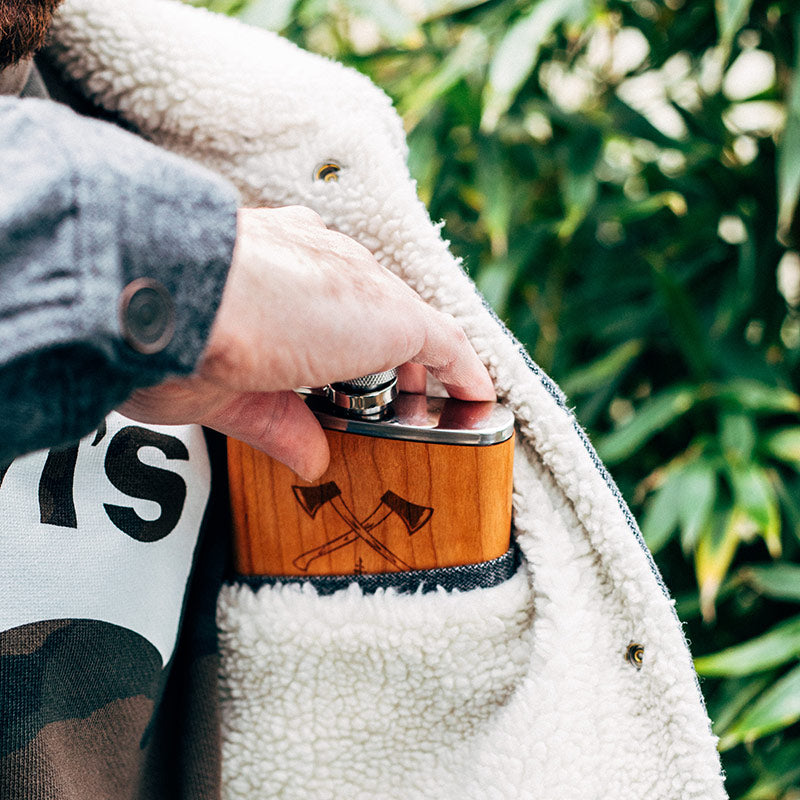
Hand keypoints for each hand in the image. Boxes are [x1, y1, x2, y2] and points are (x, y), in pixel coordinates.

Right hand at [119, 206, 494, 478]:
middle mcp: (320, 259)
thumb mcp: (230, 389)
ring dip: (416, 368)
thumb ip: (280, 422)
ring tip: (431, 404)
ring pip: (404, 325)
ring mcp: (360, 283)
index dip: (336, 326)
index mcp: (273, 261)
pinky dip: (463, 374)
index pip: (319, 290)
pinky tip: (476, 397)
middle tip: (387, 393)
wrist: (180, 298)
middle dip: (380, 350)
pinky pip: (446, 347)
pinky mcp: (393, 316)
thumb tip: (312, 460)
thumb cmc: (174, 336)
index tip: (337, 354)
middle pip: (370, 306)